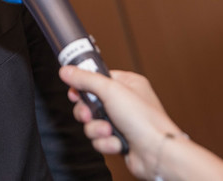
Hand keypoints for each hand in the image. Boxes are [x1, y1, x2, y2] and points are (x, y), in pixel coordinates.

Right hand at [59, 66, 180, 178]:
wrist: (156, 152)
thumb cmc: (144, 119)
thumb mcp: (111, 90)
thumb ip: (86, 79)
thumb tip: (66, 70)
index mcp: (127, 84)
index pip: (97, 79)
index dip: (83, 86)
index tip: (74, 92)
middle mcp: (124, 101)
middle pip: (90, 103)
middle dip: (87, 112)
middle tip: (88, 115)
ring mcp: (122, 122)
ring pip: (92, 123)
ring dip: (97, 129)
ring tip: (108, 131)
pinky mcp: (119, 140)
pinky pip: (99, 139)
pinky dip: (105, 142)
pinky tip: (117, 143)